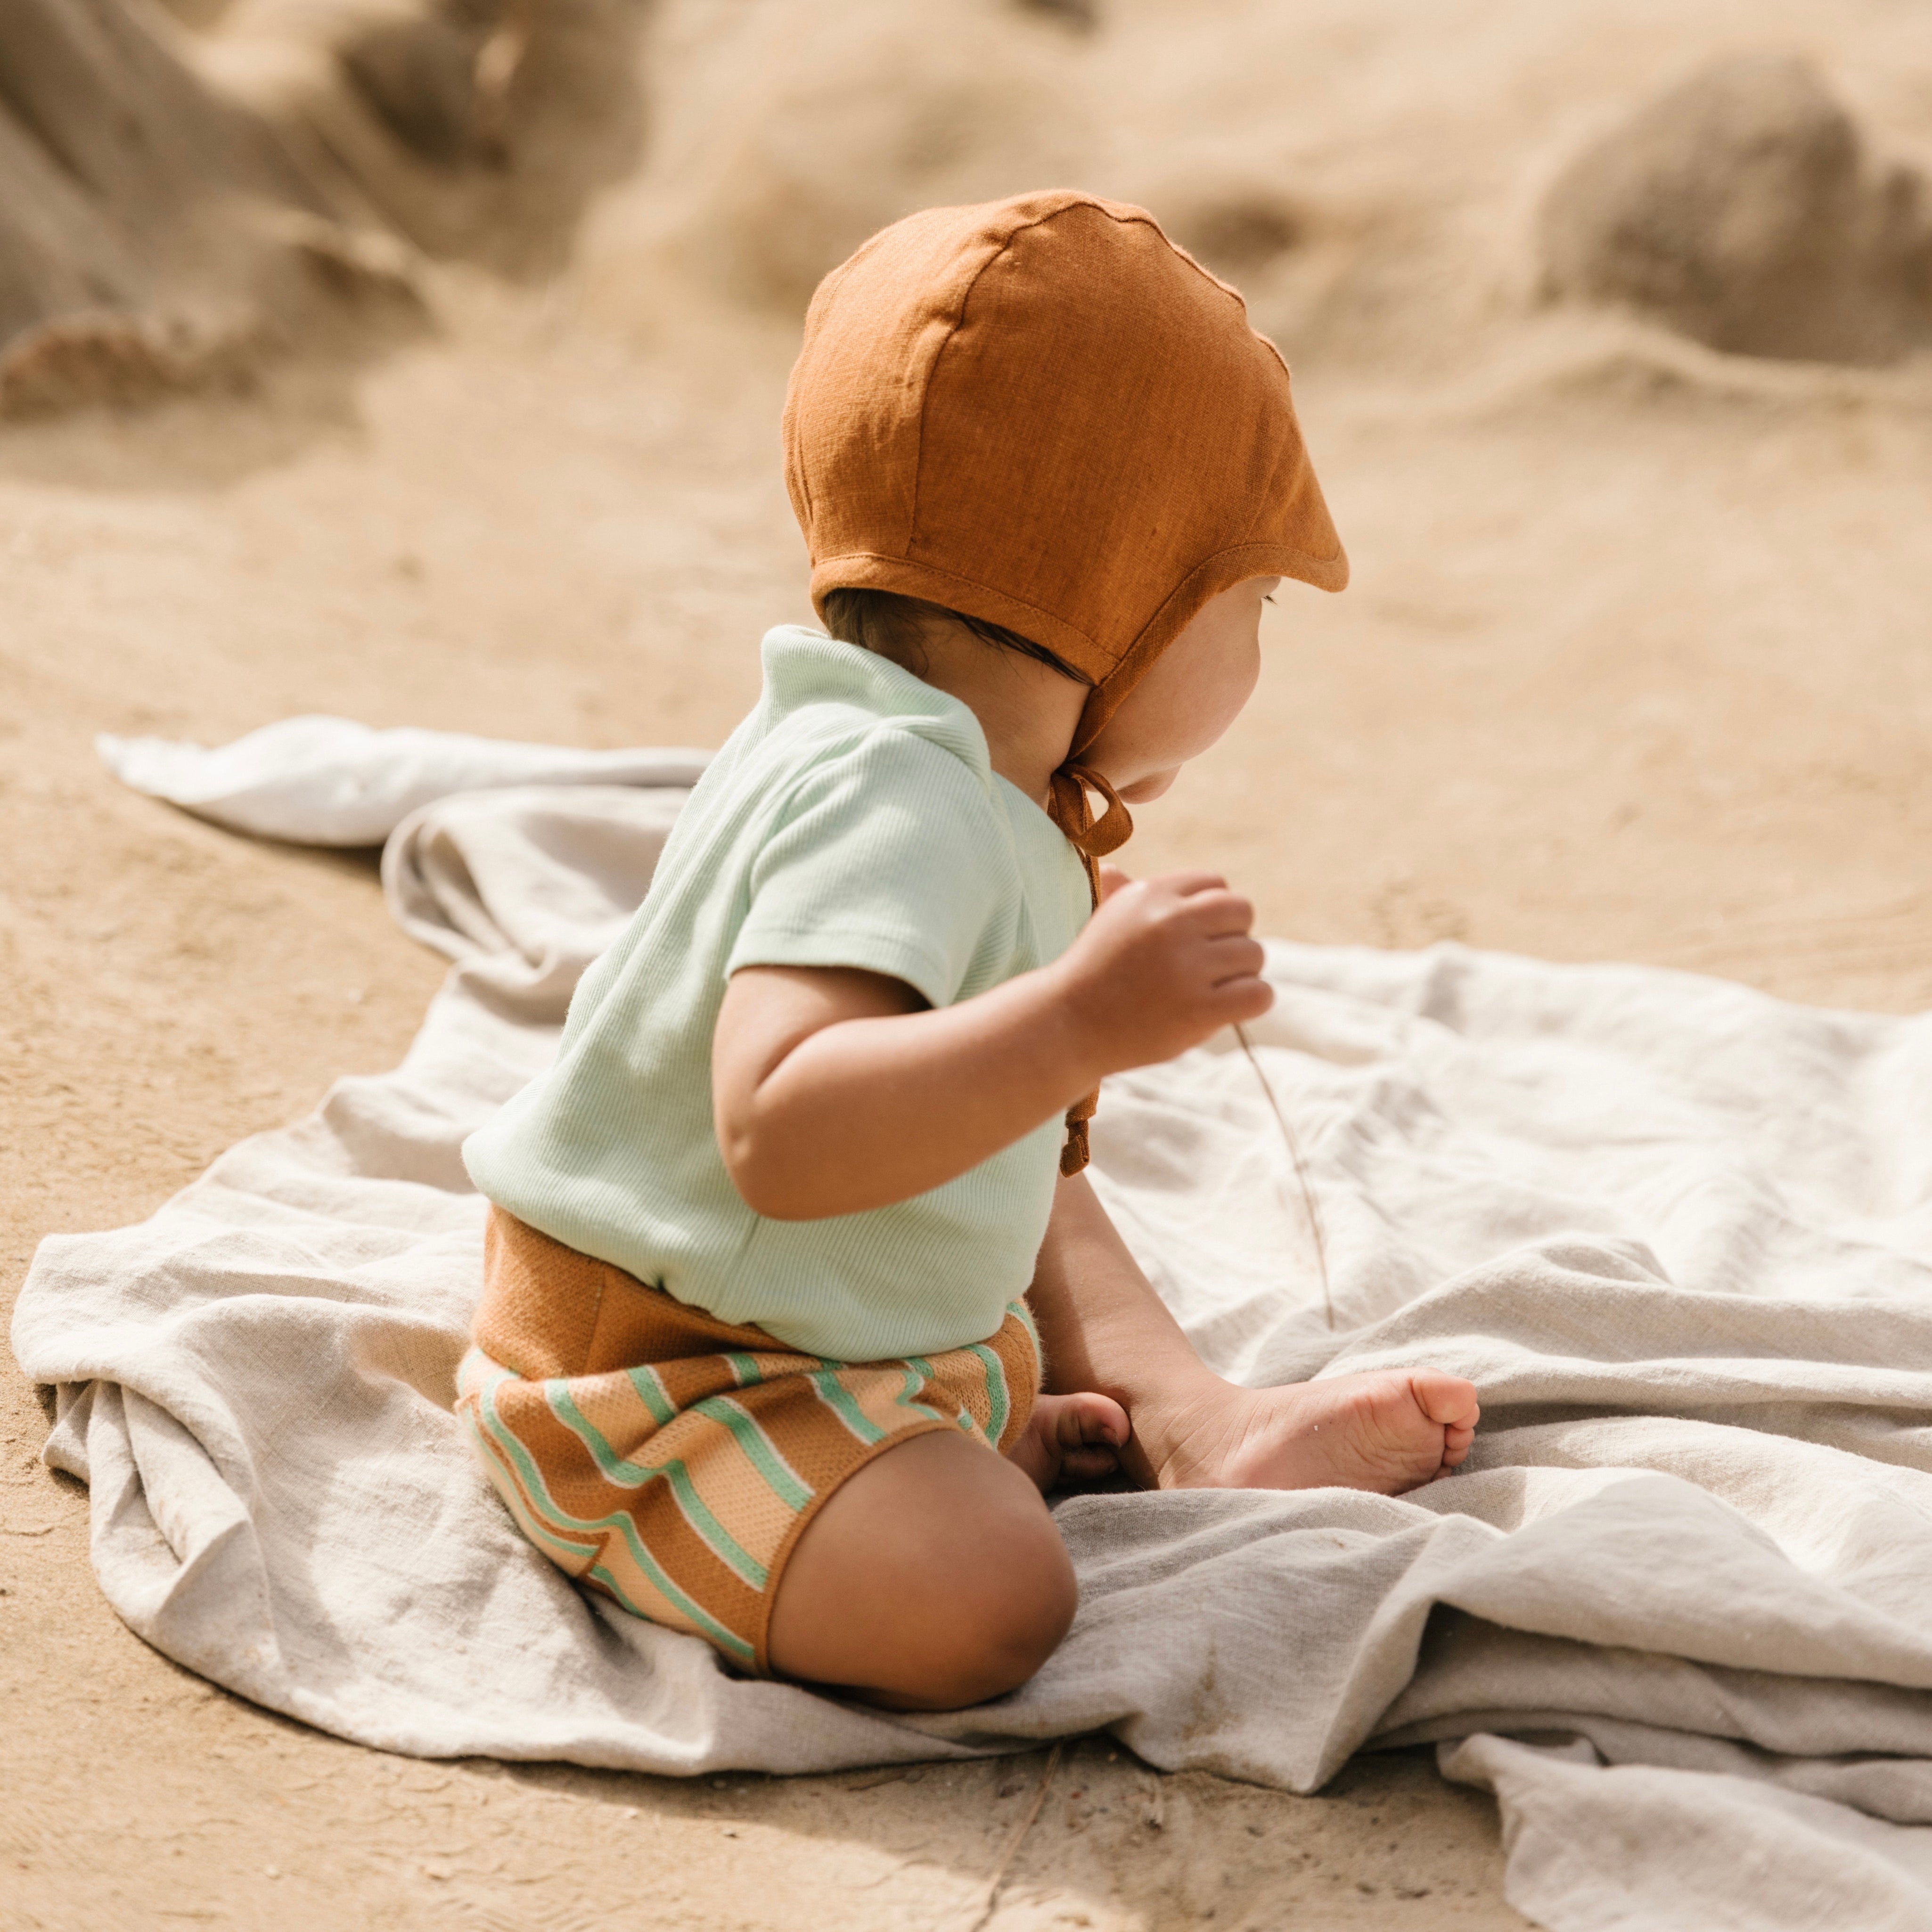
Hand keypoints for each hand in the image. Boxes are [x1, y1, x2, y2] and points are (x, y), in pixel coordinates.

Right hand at [1053, 868, 1271, 1074]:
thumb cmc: (1092, 973)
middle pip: (1242, 912)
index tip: (1196, 937)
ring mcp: (1186, 966)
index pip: (1216, 884)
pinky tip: (1229, 1008)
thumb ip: (1122, 893)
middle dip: (1232, 937)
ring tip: (1209, 990)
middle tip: (1209, 964)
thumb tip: (1113, 870)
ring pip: (1254, 954)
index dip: (1213, 912)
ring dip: (1240, 974)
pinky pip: (1258, 994)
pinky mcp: (1198, 1009)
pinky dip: (1253, 1001)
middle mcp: (1171, 922)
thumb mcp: (1106, 921)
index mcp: (1151, 894)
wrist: (1067, 1024)